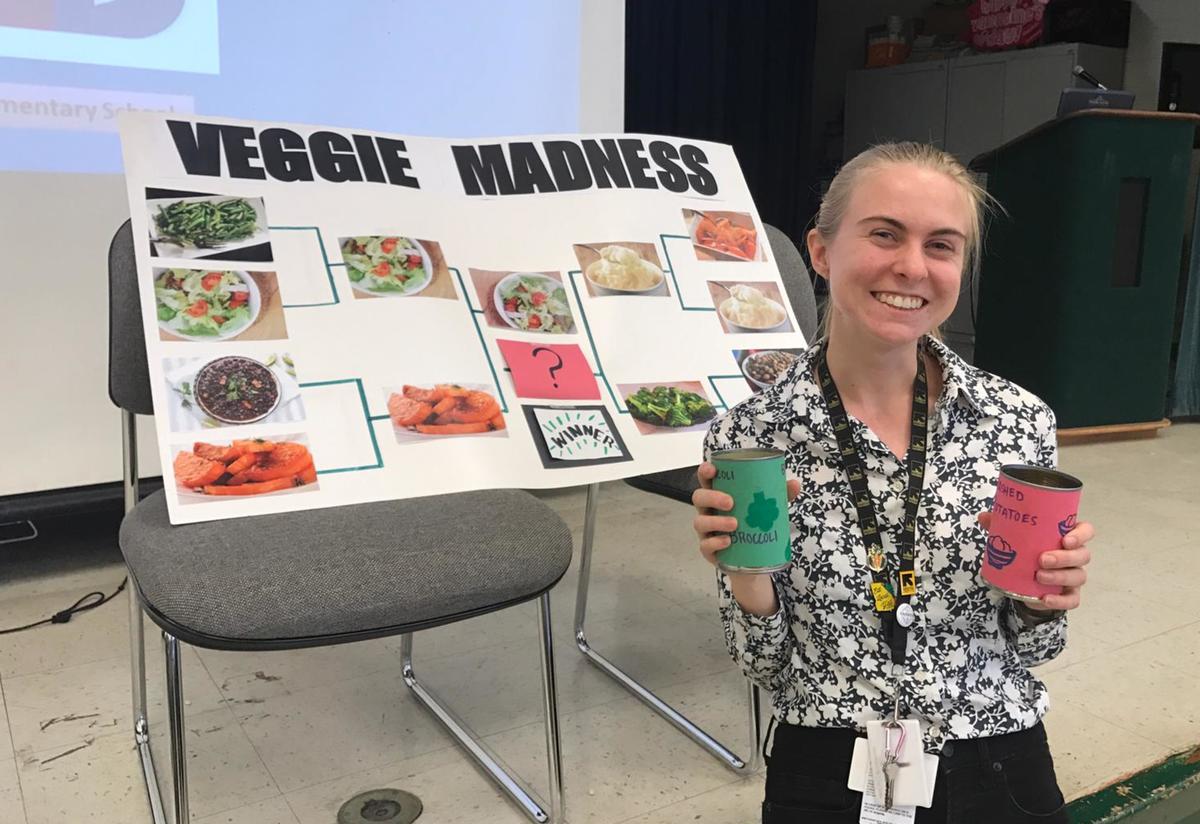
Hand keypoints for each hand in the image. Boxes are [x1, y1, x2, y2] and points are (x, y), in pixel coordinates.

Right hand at [692, 462, 800, 566]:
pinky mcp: (708, 550)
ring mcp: (706, 531)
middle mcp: (708, 511)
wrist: (754, 561)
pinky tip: (728, 541)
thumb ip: (779, 496)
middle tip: (730, 502)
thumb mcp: (767, 509)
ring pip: (700, 522)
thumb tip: (795, 484)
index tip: (712, 470)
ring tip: (735, 524)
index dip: (705, 472)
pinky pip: (705, 545)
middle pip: (699, 497)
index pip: (706, 479)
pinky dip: (715, 543)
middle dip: (712, 497)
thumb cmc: (754, 526)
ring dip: (715, 521)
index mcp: (719, 495)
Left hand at [977, 512, 1094, 610]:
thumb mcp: (1016, 536)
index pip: (1086, 531)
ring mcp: (1074, 575)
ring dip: (1059, 576)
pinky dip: (1060, 600)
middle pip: (1082, 555)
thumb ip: (1003, 524)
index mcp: (1068, 536)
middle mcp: (1075, 556)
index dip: (1081, 535)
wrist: (1027, 581)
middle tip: (1042, 559)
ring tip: (1038, 576)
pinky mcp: (1068, 594)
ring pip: (1078, 576)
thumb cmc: (1028, 551)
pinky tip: (1044, 598)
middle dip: (1064, 557)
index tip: (1065, 539)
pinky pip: (1072, 600)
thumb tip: (983, 516)